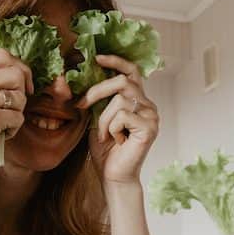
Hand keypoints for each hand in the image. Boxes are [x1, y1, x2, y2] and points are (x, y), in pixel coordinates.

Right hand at [0, 49, 33, 185]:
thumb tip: (22, 68)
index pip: (3, 55)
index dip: (21, 69)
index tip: (23, 88)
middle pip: (16, 72)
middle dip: (22, 92)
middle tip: (10, 110)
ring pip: (20, 95)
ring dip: (17, 113)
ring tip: (0, 125)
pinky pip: (19, 117)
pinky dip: (13, 129)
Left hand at [78, 54, 158, 185]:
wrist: (114, 176)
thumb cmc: (106, 149)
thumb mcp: (97, 117)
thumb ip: (98, 99)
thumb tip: (85, 76)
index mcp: (138, 100)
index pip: (132, 71)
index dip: (116, 61)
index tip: (97, 58)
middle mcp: (148, 105)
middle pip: (123, 81)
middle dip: (98, 90)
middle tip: (82, 104)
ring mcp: (151, 116)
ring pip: (120, 101)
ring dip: (103, 119)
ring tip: (104, 136)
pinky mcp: (150, 128)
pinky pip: (123, 116)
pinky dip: (111, 129)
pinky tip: (117, 141)